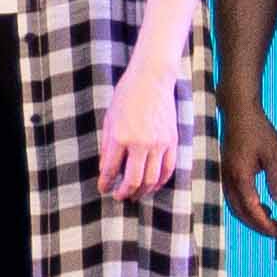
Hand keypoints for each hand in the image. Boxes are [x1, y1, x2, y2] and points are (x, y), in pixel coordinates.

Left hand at [97, 53, 191, 201]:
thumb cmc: (126, 97)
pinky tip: (153, 185)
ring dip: (143, 191)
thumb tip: (106, 169)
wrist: (152, 79)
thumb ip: (107, 146)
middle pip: (133, 181)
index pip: (110, 170)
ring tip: (135, 194)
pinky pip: (168, 169)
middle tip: (119, 197)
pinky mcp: (172, 141)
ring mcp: (159, 144)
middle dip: (124, 193)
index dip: (105, 183)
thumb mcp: (109, 120)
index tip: (103, 188)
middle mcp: (141, 143)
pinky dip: (161, 181)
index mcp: (121, 137)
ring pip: (152, 179)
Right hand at [221, 108, 276, 237]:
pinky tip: (260, 203)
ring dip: (251, 217)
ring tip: (270, 220)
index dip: (265, 224)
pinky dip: (246, 206)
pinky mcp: (227, 171)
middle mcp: (229, 180)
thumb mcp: (273, 154)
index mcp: (240, 177)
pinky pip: (233, 197)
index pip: (252, 209)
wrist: (238, 111)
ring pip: (235, 206)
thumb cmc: (257, 129)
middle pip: (240, 213)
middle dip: (258, 226)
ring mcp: (225, 176)